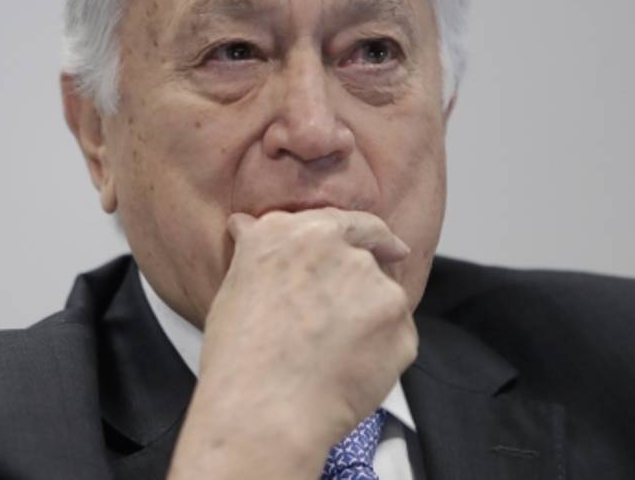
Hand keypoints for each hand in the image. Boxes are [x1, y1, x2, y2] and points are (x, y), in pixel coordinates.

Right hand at [168, 208, 417, 478]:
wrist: (265, 411)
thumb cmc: (239, 356)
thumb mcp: (234, 287)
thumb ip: (257, 250)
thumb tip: (248, 225)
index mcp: (295, 232)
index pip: (345, 221)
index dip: (365, 234)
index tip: (384, 244)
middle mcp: (340, 249)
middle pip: (367, 258)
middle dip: (359, 284)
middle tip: (344, 317)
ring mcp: (376, 286)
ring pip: (383, 299)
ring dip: (367, 320)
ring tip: (330, 357)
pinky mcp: (400, 326)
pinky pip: (396, 337)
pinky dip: (380, 352)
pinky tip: (347, 372)